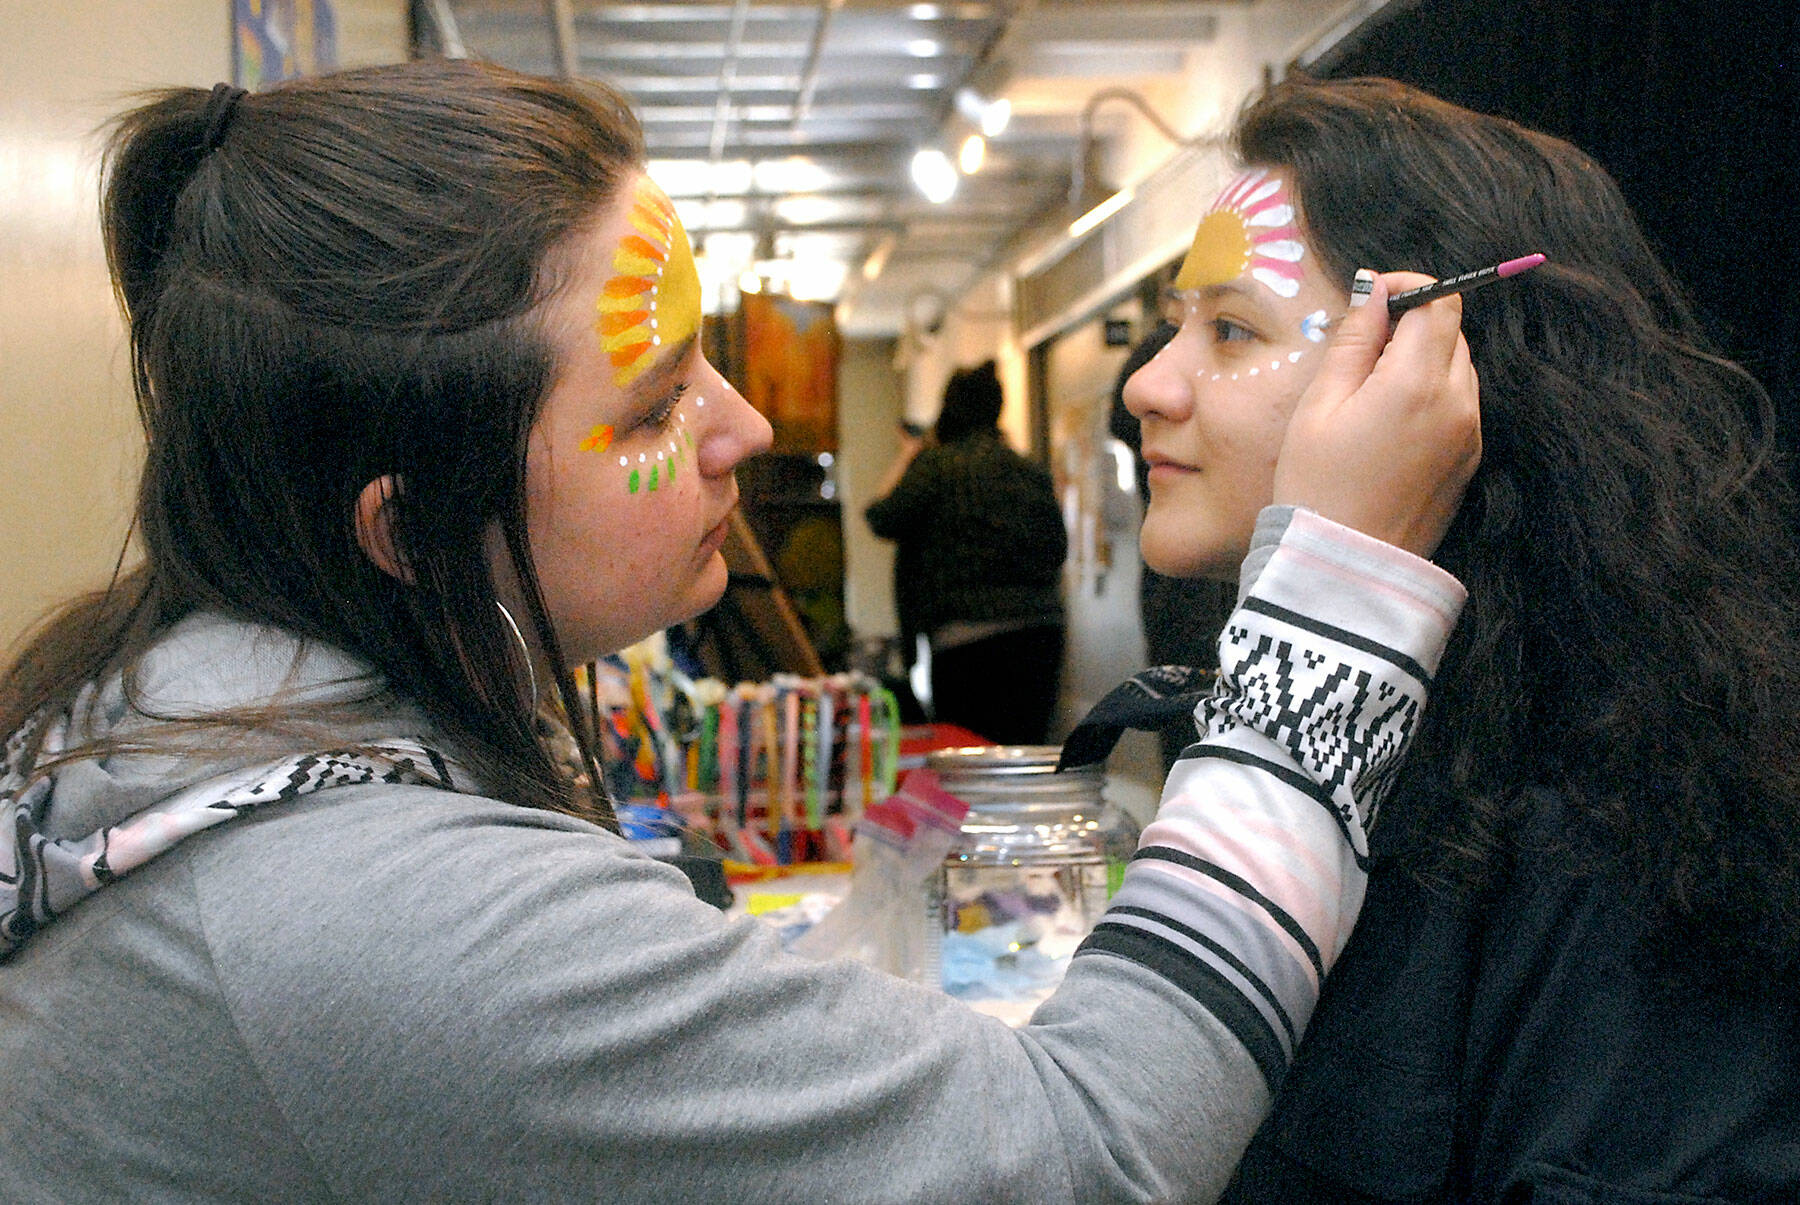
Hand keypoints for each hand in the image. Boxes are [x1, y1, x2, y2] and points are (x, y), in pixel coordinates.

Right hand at [1271, 270, 1480, 559]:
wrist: (1343, 569)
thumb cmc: (1317, 488)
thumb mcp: (1319, 406)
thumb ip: (1353, 341)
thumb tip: (1373, 292)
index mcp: (1417, 382)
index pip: (1439, 301)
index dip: (1407, 288)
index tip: (1371, 299)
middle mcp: (1457, 403)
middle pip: (1451, 331)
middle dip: (1412, 325)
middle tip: (1359, 349)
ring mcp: (1469, 434)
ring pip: (1458, 367)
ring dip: (1422, 361)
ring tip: (1369, 391)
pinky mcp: (1467, 461)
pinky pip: (1459, 405)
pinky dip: (1431, 395)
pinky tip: (1387, 423)